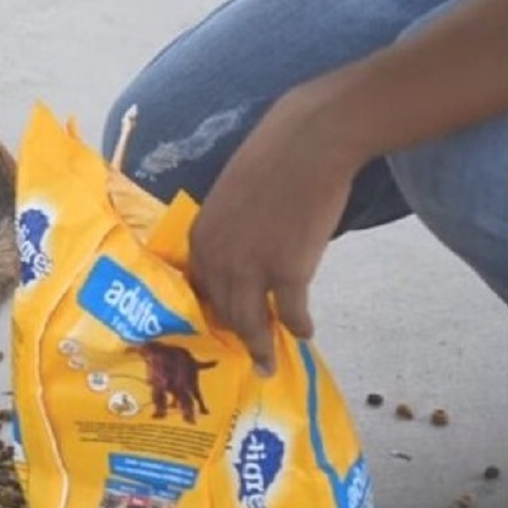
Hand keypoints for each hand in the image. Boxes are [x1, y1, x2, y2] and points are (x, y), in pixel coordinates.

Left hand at [189, 87, 364, 375]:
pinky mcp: (287, 272)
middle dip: (234, 335)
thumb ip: (227, 232)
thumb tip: (242, 254)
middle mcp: (216, 260)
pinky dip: (297, 327)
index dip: (212, 310)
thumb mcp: (230, 199)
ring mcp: (250, 269)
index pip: (199, 288)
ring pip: (250, 323)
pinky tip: (305, 334)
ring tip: (267, 364)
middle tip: (245, 355)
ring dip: (260, 347)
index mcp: (199, 239)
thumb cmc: (272, 160)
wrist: (308, 143)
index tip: (220, 326)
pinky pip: (289, 314)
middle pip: (223, 310)